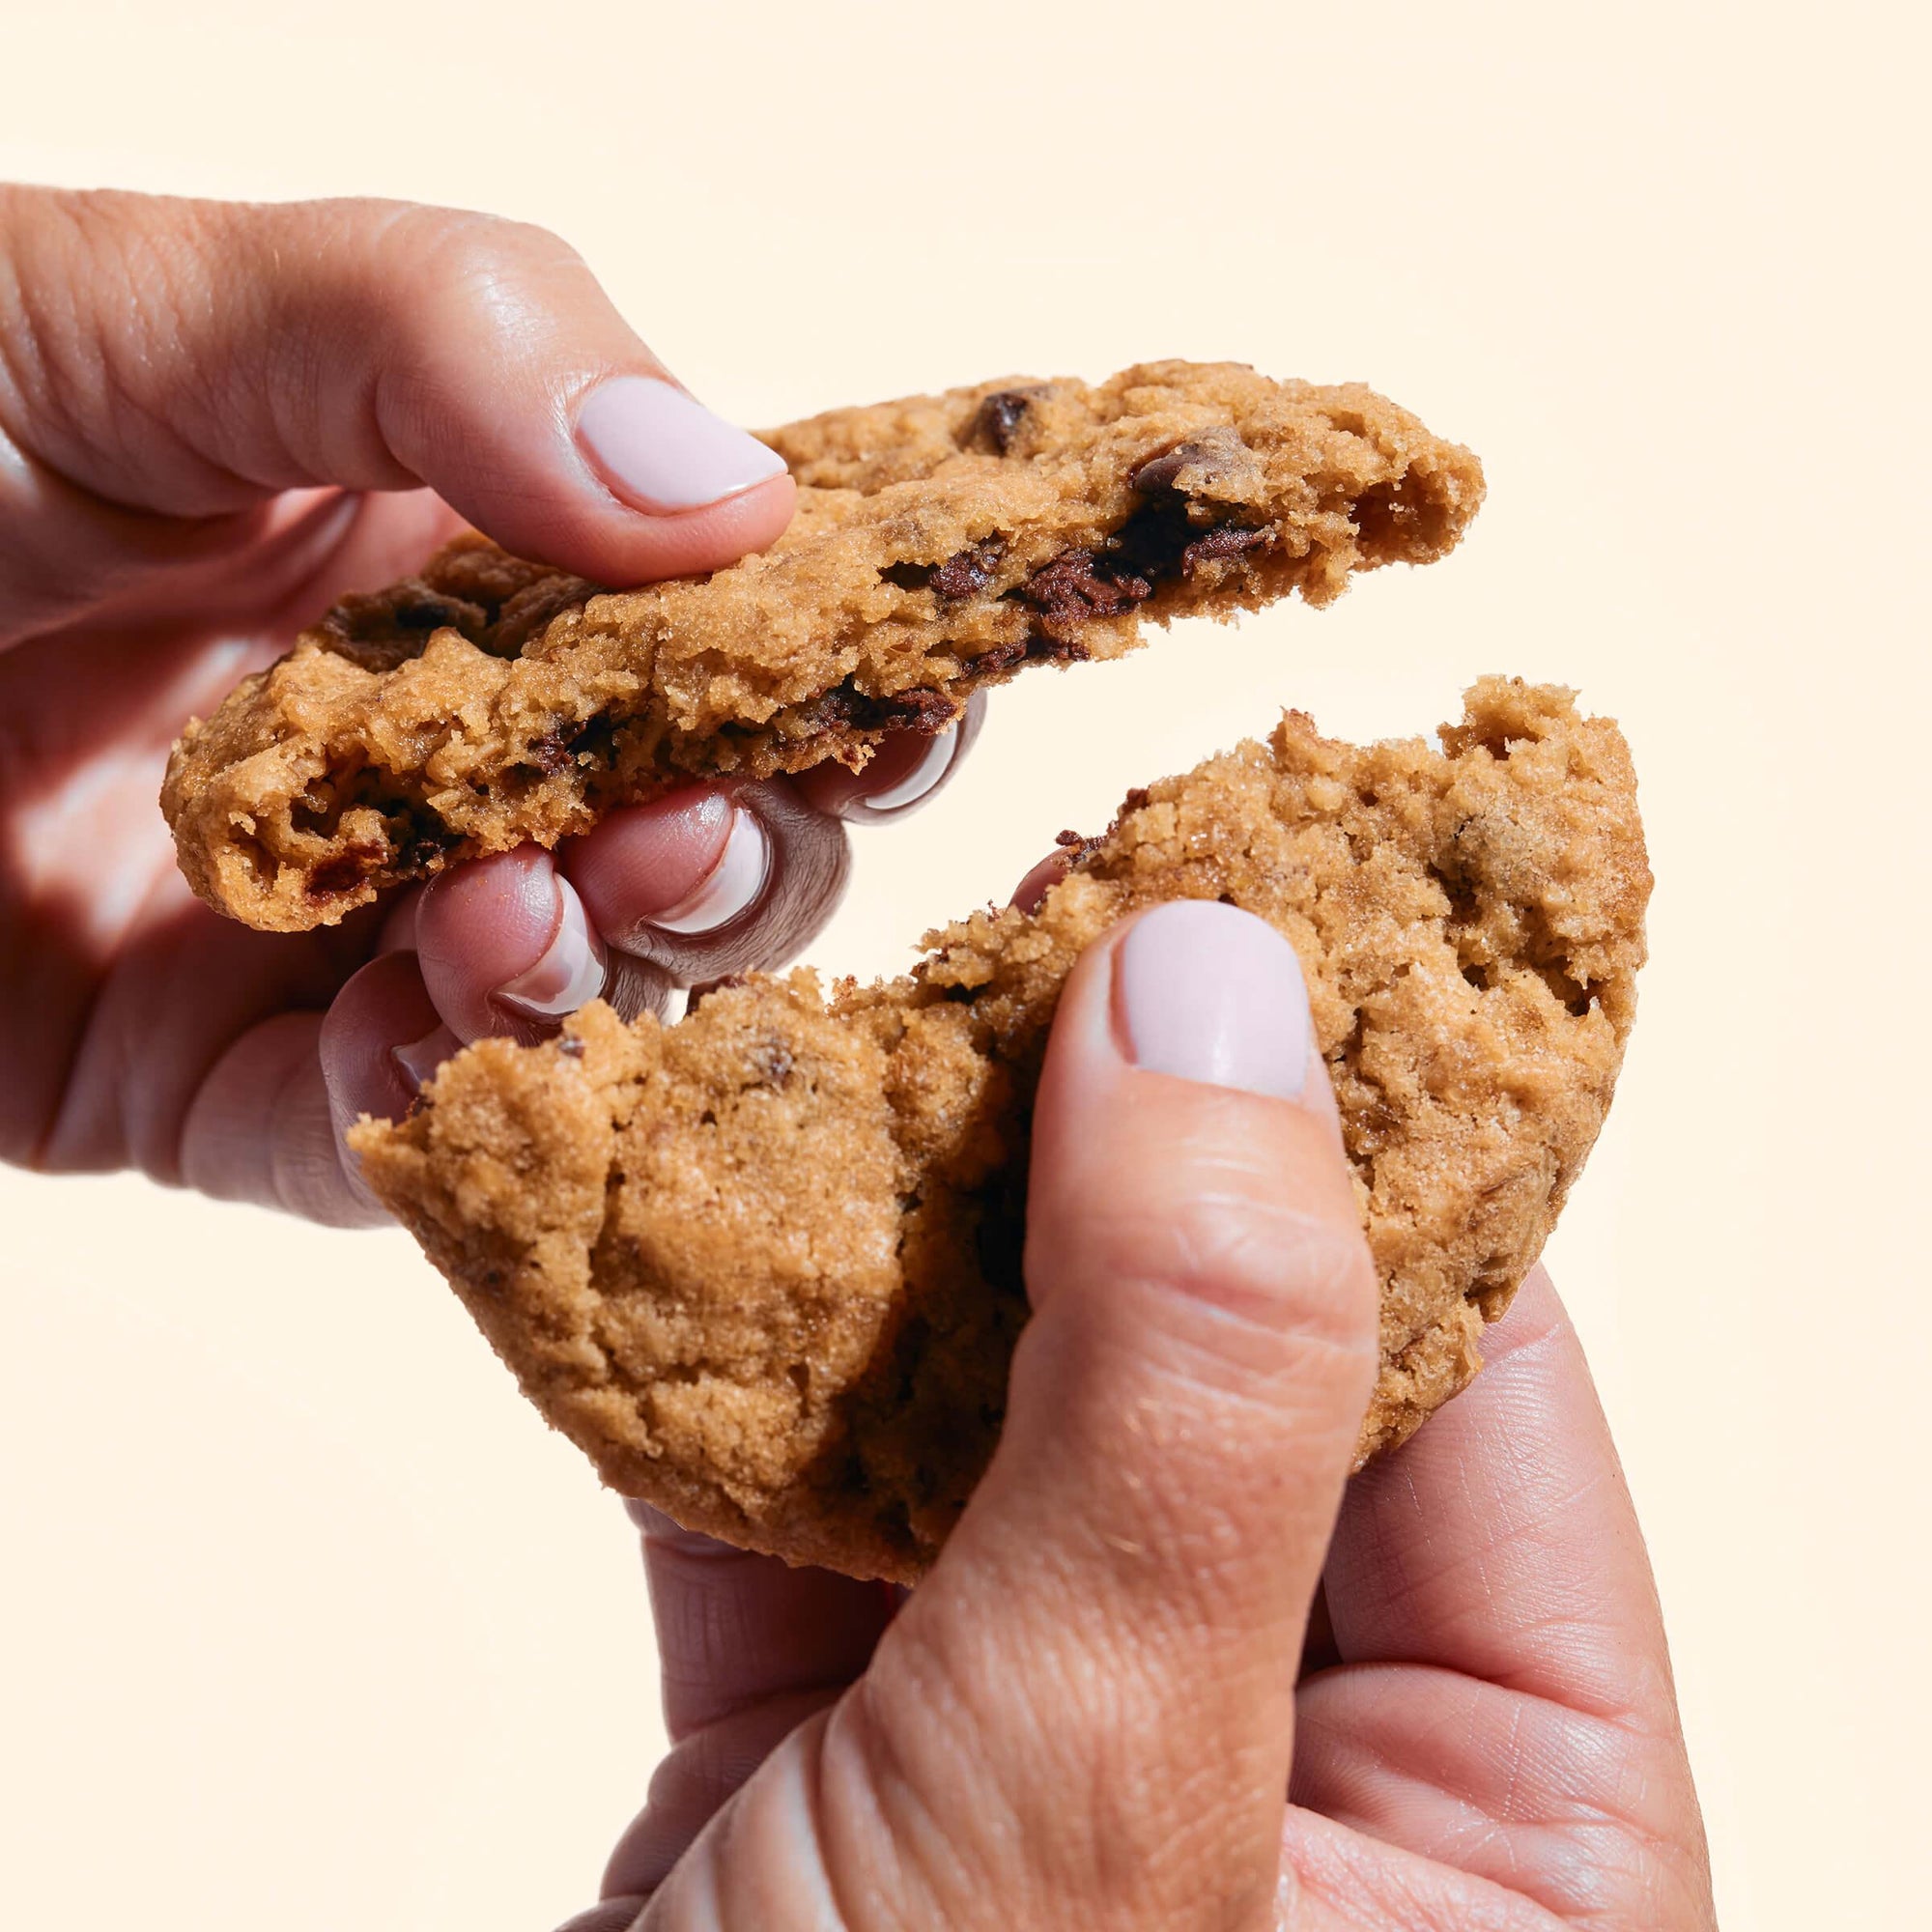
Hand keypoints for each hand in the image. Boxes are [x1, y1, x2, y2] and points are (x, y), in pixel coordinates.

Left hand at [0, 185, 978, 1220]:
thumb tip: (734, 497)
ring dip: (601, 970)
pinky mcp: (226, 1083)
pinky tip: (433, 1014)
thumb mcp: (142, 310)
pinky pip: (396, 1133)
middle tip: (689, 827)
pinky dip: (446, 1092)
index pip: (722, 619)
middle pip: (698, 832)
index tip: (893, 685)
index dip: (830, 659)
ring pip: (580, 998)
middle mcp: (435, 750)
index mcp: (464, 552)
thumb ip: (448, 341)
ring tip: (537, 911)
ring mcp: (342, 928)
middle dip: (738, 844)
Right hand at [564, 902, 1716, 1930]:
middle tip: (1014, 918)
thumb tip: (1220, 996)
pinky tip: (658, 1202)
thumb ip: (1185, 1396)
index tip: (1255, 895)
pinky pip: (799, 1494)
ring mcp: (1053, 1752)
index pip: (1482, 1376)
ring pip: (995, 1407)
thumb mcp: (1095, 1818)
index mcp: (1514, 1849)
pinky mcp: (837, 1759)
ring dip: (882, 1230)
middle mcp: (1301, 1782)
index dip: (1366, 1118)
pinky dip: (718, 1356)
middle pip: (1222, 1359)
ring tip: (826, 1022)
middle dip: (1093, 1149)